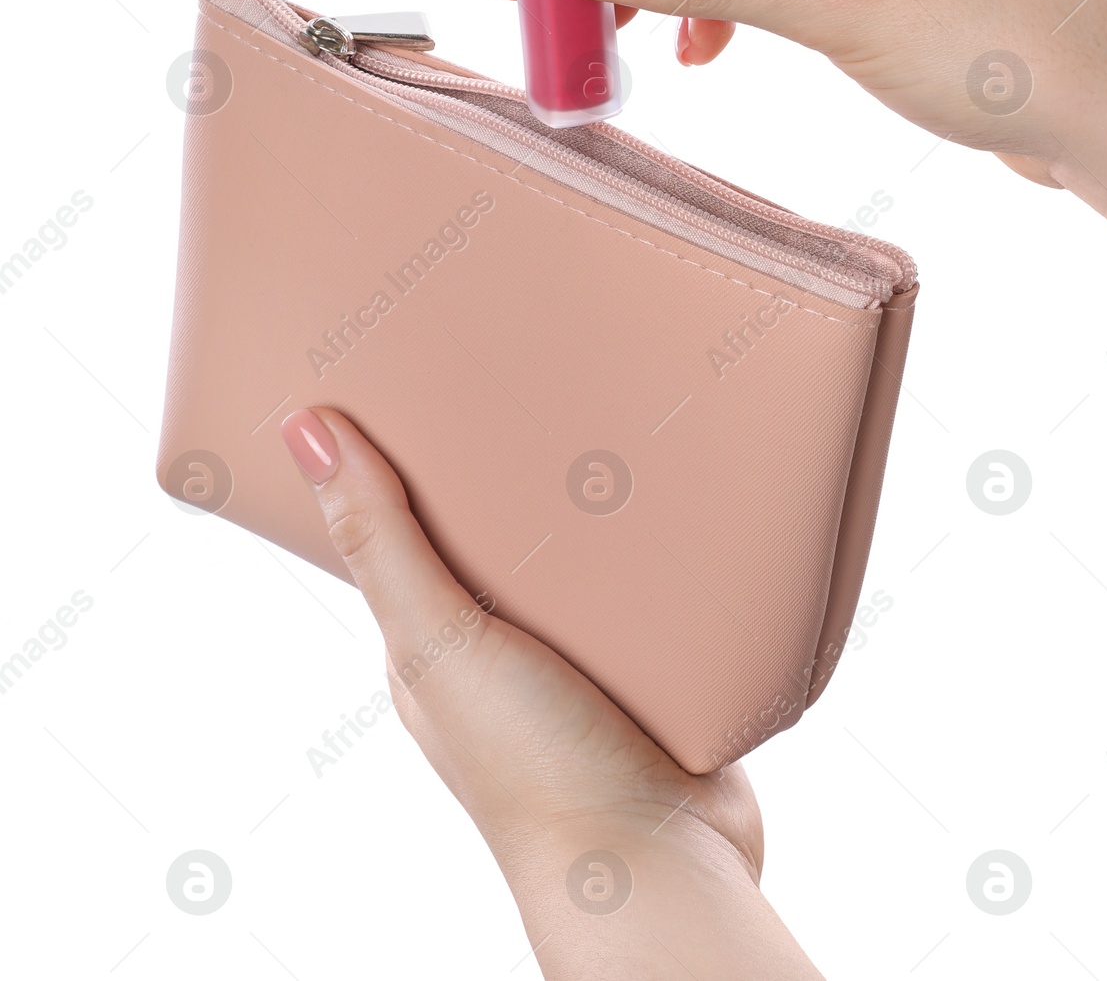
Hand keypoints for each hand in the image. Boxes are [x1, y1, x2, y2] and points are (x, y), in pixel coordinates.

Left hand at [279, 407, 819, 978]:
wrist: (661, 858)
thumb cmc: (536, 767)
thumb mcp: (440, 641)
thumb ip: (383, 540)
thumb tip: (304, 429)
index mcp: (437, 648)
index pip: (407, 535)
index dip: (404, 463)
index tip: (416, 382)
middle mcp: (503, 653)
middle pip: (499, 538)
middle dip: (510, 472)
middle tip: (530, 378)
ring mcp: (581, 662)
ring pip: (580, 558)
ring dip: (591, 508)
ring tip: (611, 419)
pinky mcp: (655, 665)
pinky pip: (650, 588)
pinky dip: (654, 547)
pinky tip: (673, 501)